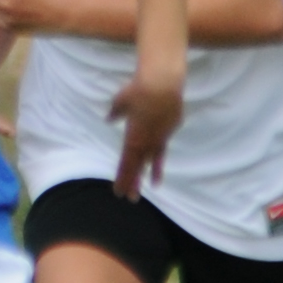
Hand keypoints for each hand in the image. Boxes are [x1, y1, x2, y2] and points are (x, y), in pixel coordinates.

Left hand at [110, 62, 184, 205]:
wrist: (162, 84)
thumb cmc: (137, 91)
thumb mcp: (120, 101)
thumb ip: (115, 113)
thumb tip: (110, 118)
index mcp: (133, 139)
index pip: (126, 164)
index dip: (122, 179)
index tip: (119, 192)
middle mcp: (148, 141)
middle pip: (140, 166)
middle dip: (135, 182)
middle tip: (132, 199)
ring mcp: (162, 135)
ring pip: (156, 158)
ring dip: (154, 172)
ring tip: (154, 186)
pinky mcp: (173, 127)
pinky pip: (165, 142)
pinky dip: (162, 150)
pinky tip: (161, 155)